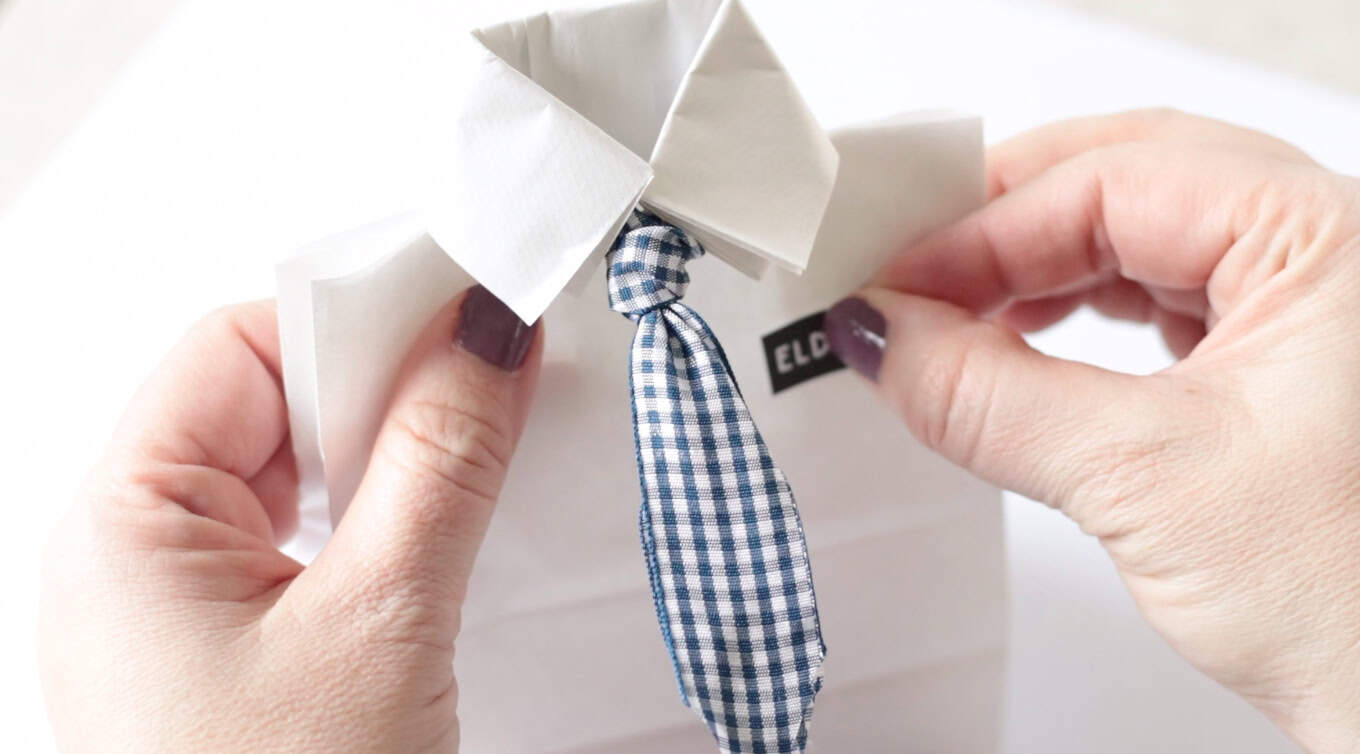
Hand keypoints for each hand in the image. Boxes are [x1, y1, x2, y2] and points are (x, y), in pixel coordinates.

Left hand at [39, 287, 540, 751]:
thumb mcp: (381, 619)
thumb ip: (441, 462)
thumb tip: (485, 335)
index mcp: (122, 528)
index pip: (239, 348)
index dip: (354, 322)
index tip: (462, 313)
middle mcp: (133, 561)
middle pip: (265, 402)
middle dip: (380, 393)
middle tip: (484, 385)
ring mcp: (180, 612)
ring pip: (289, 475)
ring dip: (383, 463)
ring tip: (462, 469)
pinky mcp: (231, 655)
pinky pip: (301, 542)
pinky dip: (372, 523)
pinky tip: (428, 533)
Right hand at [824, 109, 1359, 752]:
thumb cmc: (1359, 606)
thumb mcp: (1143, 481)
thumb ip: (988, 397)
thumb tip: (879, 335)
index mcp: (1328, 237)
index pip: (1112, 184)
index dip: (980, 232)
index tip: (890, 289)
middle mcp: (1330, 248)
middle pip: (1131, 179)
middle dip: (1007, 221)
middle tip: (908, 269)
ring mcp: (1312, 301)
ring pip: (1146, 232)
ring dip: (1038, 263)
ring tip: (951, 310)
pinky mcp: (1286, 357)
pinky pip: (1165, 292)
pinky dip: (1080, 306)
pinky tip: (1024, 336)